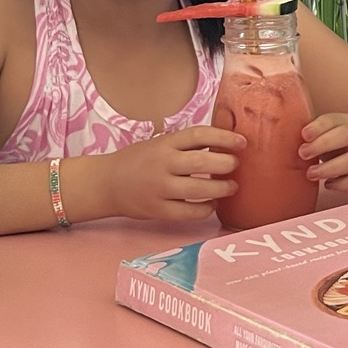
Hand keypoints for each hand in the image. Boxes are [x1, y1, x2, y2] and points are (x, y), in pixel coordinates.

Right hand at [109, 125, 245, 220]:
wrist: (105, 183)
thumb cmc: (138, 161)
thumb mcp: (160, 143)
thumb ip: (186, 145)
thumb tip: (224, 144)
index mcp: (164, 143)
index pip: (199, 135)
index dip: (224, 137)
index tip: (242, 142)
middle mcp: (162, 164)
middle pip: (202, 163)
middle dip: (226, 164)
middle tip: (236, 165)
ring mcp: (159, 189)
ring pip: (198, 190)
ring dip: (221, 189)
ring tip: (232, 187)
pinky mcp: (157, 210)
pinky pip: (188, 213)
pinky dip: (205, 209)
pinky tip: (213, 204)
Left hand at [300, 112, 347, 190]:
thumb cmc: (338, 147)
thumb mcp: (327, 136)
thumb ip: (311, 137)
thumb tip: (283, 140)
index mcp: (345, 122)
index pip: (333, 119)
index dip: (318, 127)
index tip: (303, 135)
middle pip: (347, 135)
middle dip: (323, 144)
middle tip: (302, 154)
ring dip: (330, 167)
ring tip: (311, 174)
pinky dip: (342, 184)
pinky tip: (328, 184)